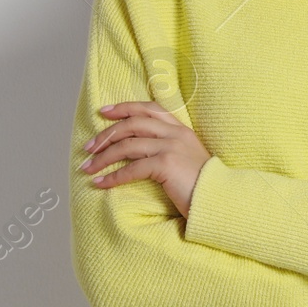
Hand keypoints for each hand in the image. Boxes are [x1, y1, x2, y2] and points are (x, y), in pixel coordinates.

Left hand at [79, 101, 210, 217]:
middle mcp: (175, 133)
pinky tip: (101, 183)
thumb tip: (139, 152)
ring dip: (103, 157)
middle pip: (132, 124)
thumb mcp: (186, 159)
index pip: (148, 109)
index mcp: (180, 129)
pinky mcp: (166, 164)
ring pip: (128, 145)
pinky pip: (132, 168)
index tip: (104, 112)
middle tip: (88, 147)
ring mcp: (171, 147)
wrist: (219, 199)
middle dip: (106, 134)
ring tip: (88, 167)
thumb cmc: (202, 185)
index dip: (125, 108)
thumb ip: (169, 148)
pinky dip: (113, 177)